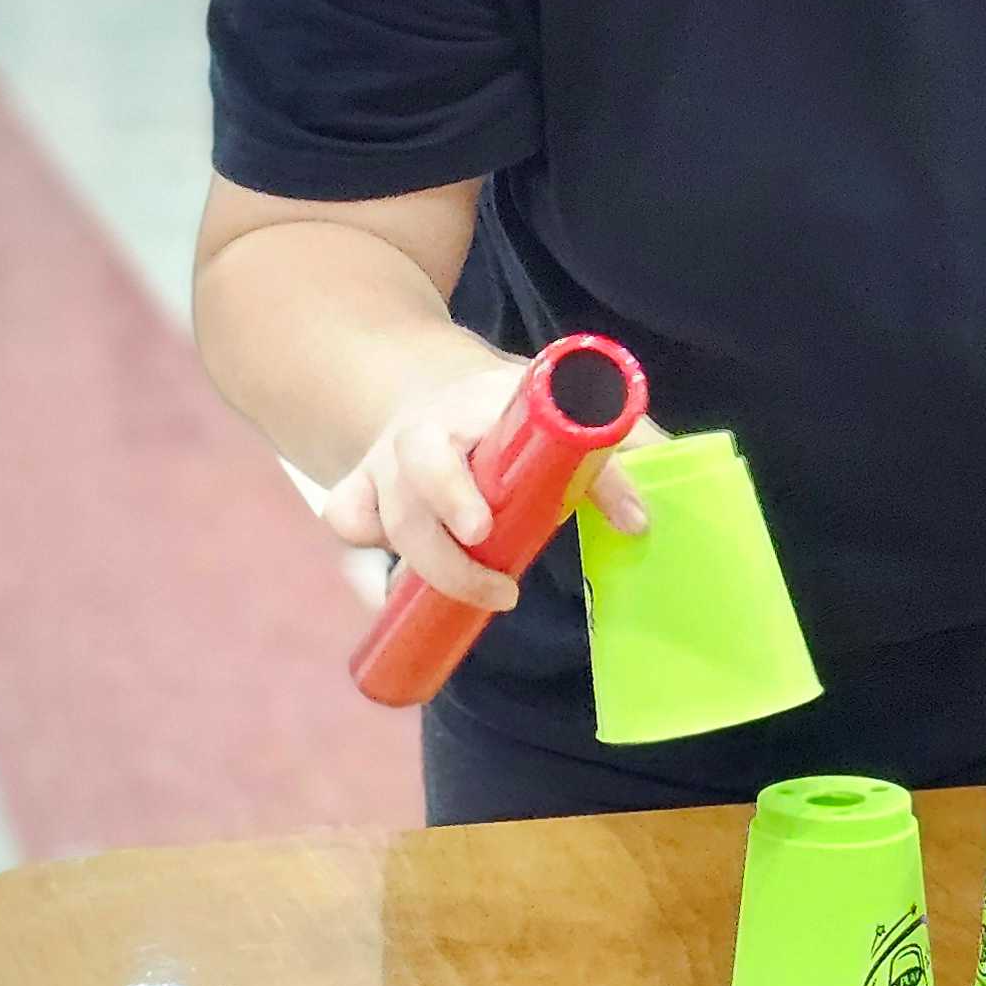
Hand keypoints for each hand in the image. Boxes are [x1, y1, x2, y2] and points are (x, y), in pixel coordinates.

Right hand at [322, 350, 653, 604]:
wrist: (433, 385)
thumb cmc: (510, 412)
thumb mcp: (562, 412)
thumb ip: (617, 448)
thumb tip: (640, 519)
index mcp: (473, 406)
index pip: (466, 435)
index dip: (457, 486)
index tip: (482, 529)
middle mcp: (418, 432)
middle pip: (411, 483)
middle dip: (441, 545)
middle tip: (502, 589)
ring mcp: (382, 464)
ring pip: (372, 514)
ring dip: (422, 567)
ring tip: (480, 600)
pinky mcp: (359, 493)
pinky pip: (345, 528)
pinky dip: (362, 570)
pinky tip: (396, 596)